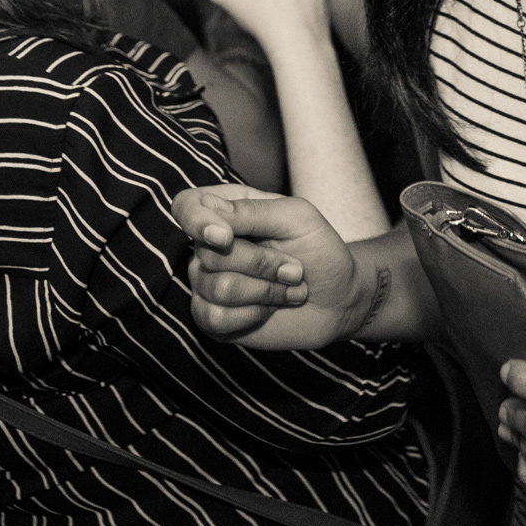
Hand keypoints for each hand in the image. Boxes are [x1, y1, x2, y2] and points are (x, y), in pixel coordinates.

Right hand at [172, 184, 358, 346]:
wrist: (338, 300)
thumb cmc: (320, 251)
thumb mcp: (298, 217)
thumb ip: (252, 211)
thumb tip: (209, 213)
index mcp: (228, 211)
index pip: (186, 206)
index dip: (196, 221)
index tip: (225, 237)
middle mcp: (211, 246)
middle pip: (209, 255)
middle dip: (262, 264)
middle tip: (294, 268)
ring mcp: (209, 283)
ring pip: (218, 288)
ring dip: (266, 291)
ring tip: (289, 288)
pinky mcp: (214, 318)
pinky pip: (215, 318)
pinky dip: (252, 314)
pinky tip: (269, 308)